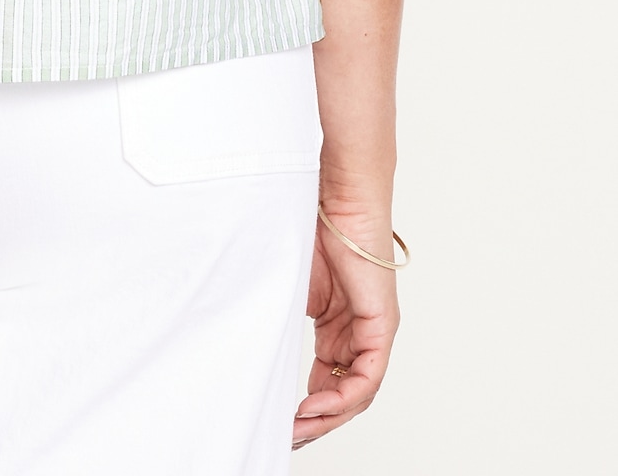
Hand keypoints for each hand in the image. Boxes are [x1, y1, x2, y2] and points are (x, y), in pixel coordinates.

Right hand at [293, 205, 401, 449]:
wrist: (334, 195)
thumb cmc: (307, 225)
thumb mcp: (287, 285)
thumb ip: (279, 317)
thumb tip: (250, 345)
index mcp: (336, 323)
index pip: (327, 379)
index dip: (307, 405)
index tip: (281, 420)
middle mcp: (357, 331)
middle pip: (342, 392)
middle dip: (316, 420)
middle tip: (288, 436)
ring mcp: (372, 329)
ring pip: (356, 392)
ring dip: (328, 416)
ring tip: (299, 428)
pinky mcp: (382, 323)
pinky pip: (368, 375)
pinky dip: (344, 397)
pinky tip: (317, 405)